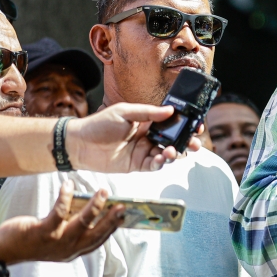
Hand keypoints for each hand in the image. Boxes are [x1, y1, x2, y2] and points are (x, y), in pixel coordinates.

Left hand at [0, 181, 125, 264]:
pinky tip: (69, 185)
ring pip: (82, 222)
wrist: (5, 249)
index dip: (112, 229)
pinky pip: (59, 212)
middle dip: (110, 219)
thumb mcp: (58, 237)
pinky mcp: (43, 232)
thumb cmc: (33, 240)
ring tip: (103, 192)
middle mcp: (68, 249)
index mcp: (74, 251)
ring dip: (95, 206)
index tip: (124, 217)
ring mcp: (57, 241)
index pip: (98, 241)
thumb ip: (73, 227)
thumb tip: (89, 207)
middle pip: (95, 233)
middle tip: (122, 206)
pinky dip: (65, 197)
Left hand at [67, 103, 202, 172]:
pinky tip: (162, 158)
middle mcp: (148, 137)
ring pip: (166, 154)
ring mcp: (143, 151)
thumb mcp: (124, 112)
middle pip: (173, 140)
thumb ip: (148, 112)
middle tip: (195, 143)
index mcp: (147, 122)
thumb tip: (171, 110)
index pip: (171, 123)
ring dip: (174, 153)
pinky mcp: (137, 165)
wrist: (79, 143)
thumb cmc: (98, 124)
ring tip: (173, 151)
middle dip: (186, 142)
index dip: (185, 124)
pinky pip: (154, 165)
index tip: (196, 124)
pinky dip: (160, 163)